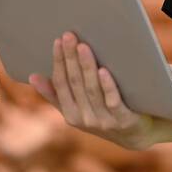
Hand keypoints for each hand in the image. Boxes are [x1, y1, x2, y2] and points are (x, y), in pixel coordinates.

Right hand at [30, 31, 155, 149]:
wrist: (138, 136)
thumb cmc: (105, 115)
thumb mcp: (78, 109)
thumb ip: (56, 95)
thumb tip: (33, 76)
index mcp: (71, 114)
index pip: (60, 84)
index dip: (59, 62)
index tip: (58, 41)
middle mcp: (85, 119)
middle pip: (75, 84)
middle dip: (70, 58)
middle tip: (69, 35)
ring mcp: (104, 121)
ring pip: (92, 90)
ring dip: (87, 67)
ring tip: (83, 46)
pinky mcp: (124, 120)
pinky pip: (113, 101)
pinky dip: (107, 85)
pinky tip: (103, 70)